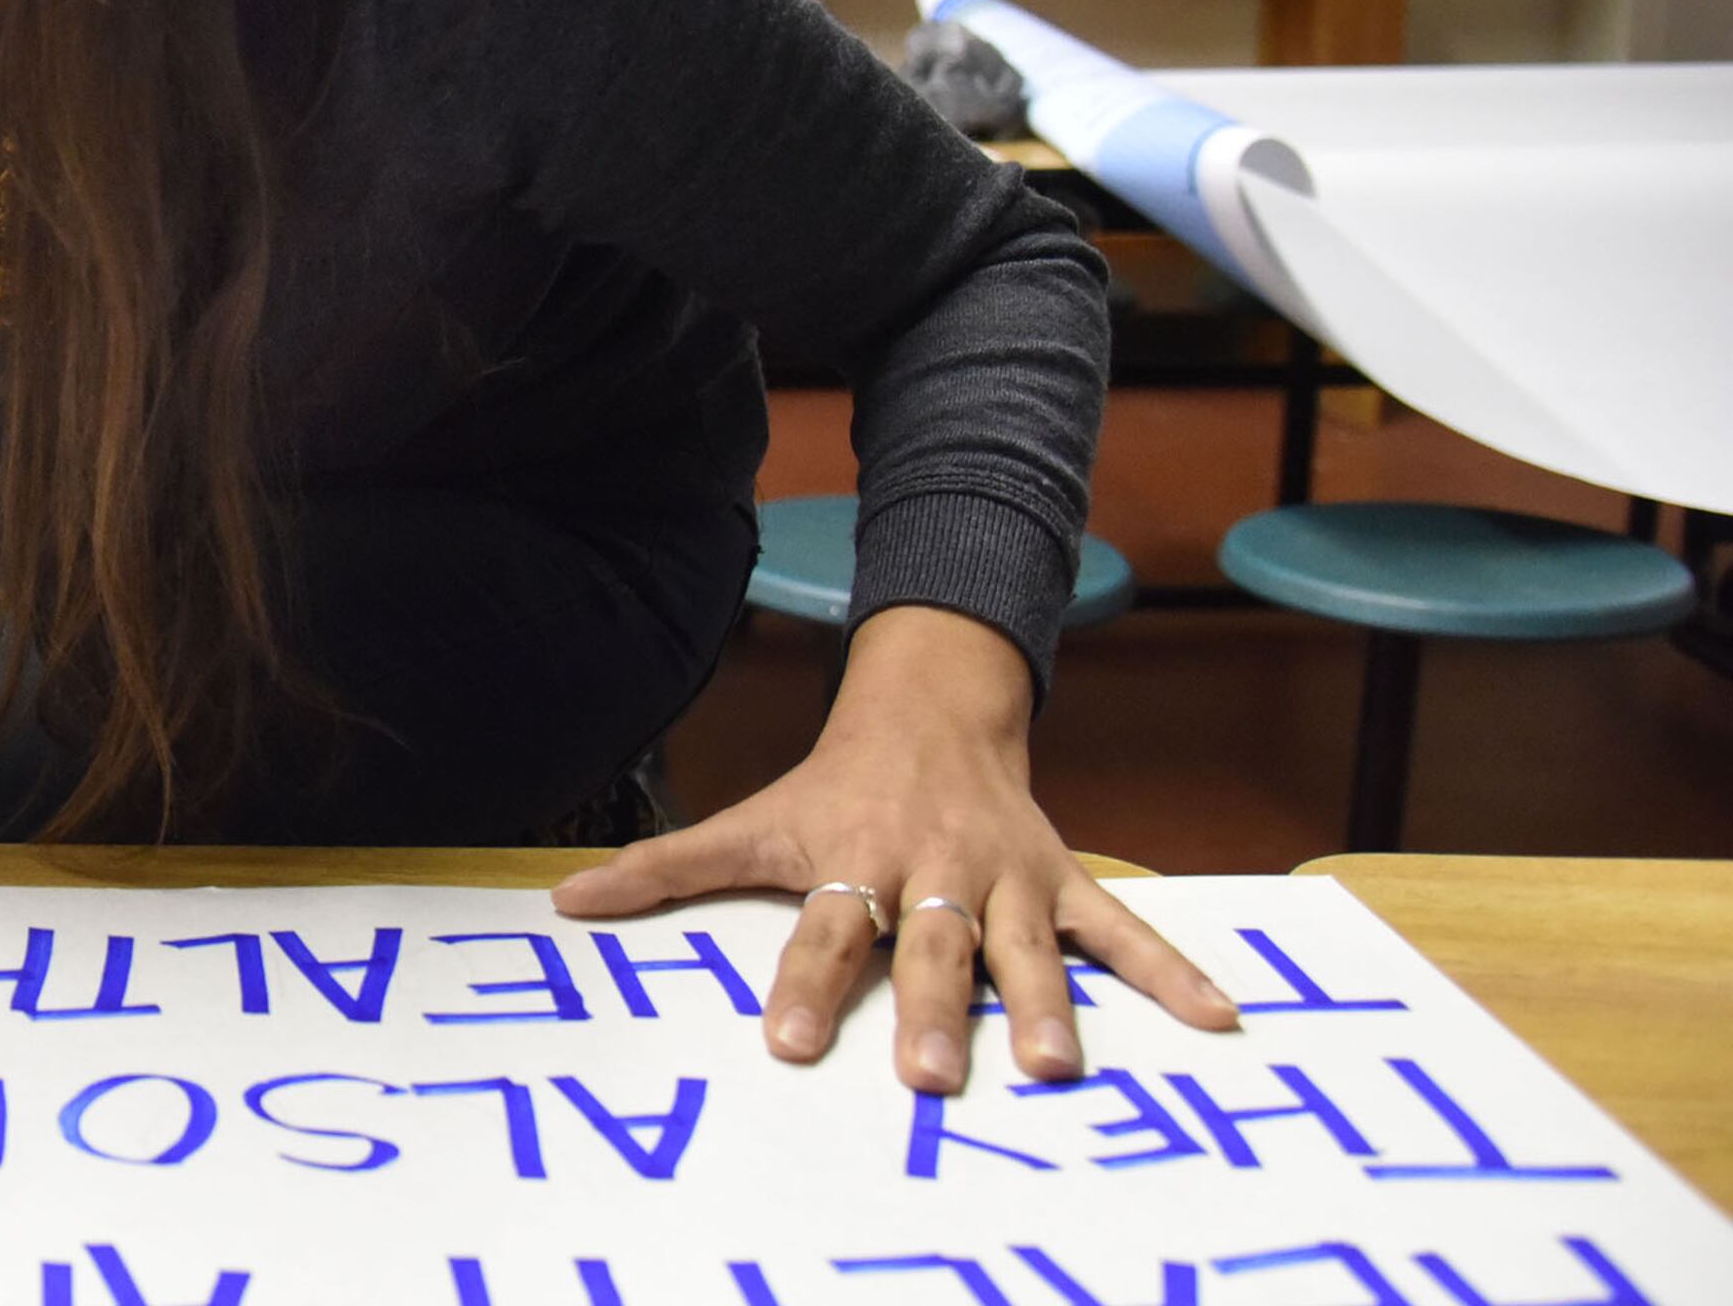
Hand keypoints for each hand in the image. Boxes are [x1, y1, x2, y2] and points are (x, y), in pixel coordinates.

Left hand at [553, 606, 1236, 1092]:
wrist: (933, 707)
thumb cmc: (832, 786)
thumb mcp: (751, 820)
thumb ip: (667, 867)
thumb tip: (568, 903)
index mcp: (854, 859)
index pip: (823, 930)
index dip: (805, 985)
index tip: (789, 1045)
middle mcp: (934, 870)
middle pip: (930, 949)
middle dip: (930, 1013)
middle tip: (929, 1079)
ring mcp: (1007, 877)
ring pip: (1026, 948)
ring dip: (1044, 1007)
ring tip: (1058, 1069)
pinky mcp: (1064, 881)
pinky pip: (1122, 930)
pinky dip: (1172, 971)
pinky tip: (1219, 1017)